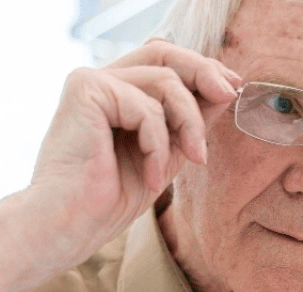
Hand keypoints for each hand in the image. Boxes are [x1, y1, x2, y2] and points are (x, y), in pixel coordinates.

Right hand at [22, 40, 240, 272]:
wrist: (70, 225)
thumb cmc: (109, 198)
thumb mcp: (166, 154)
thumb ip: (187, 122)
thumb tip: (225, 90)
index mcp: (117, 93)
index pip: (165, 62)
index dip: (202, 69)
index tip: (232, 88)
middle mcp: (102, 80)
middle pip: (165, 55)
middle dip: (204, 74)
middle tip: (229, 96)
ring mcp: (91, 81)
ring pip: (165, 82)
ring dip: (189, 124)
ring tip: (193, 159)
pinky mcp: (86, 89)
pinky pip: (147, 107)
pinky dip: (158, 145)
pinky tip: (152, 177)